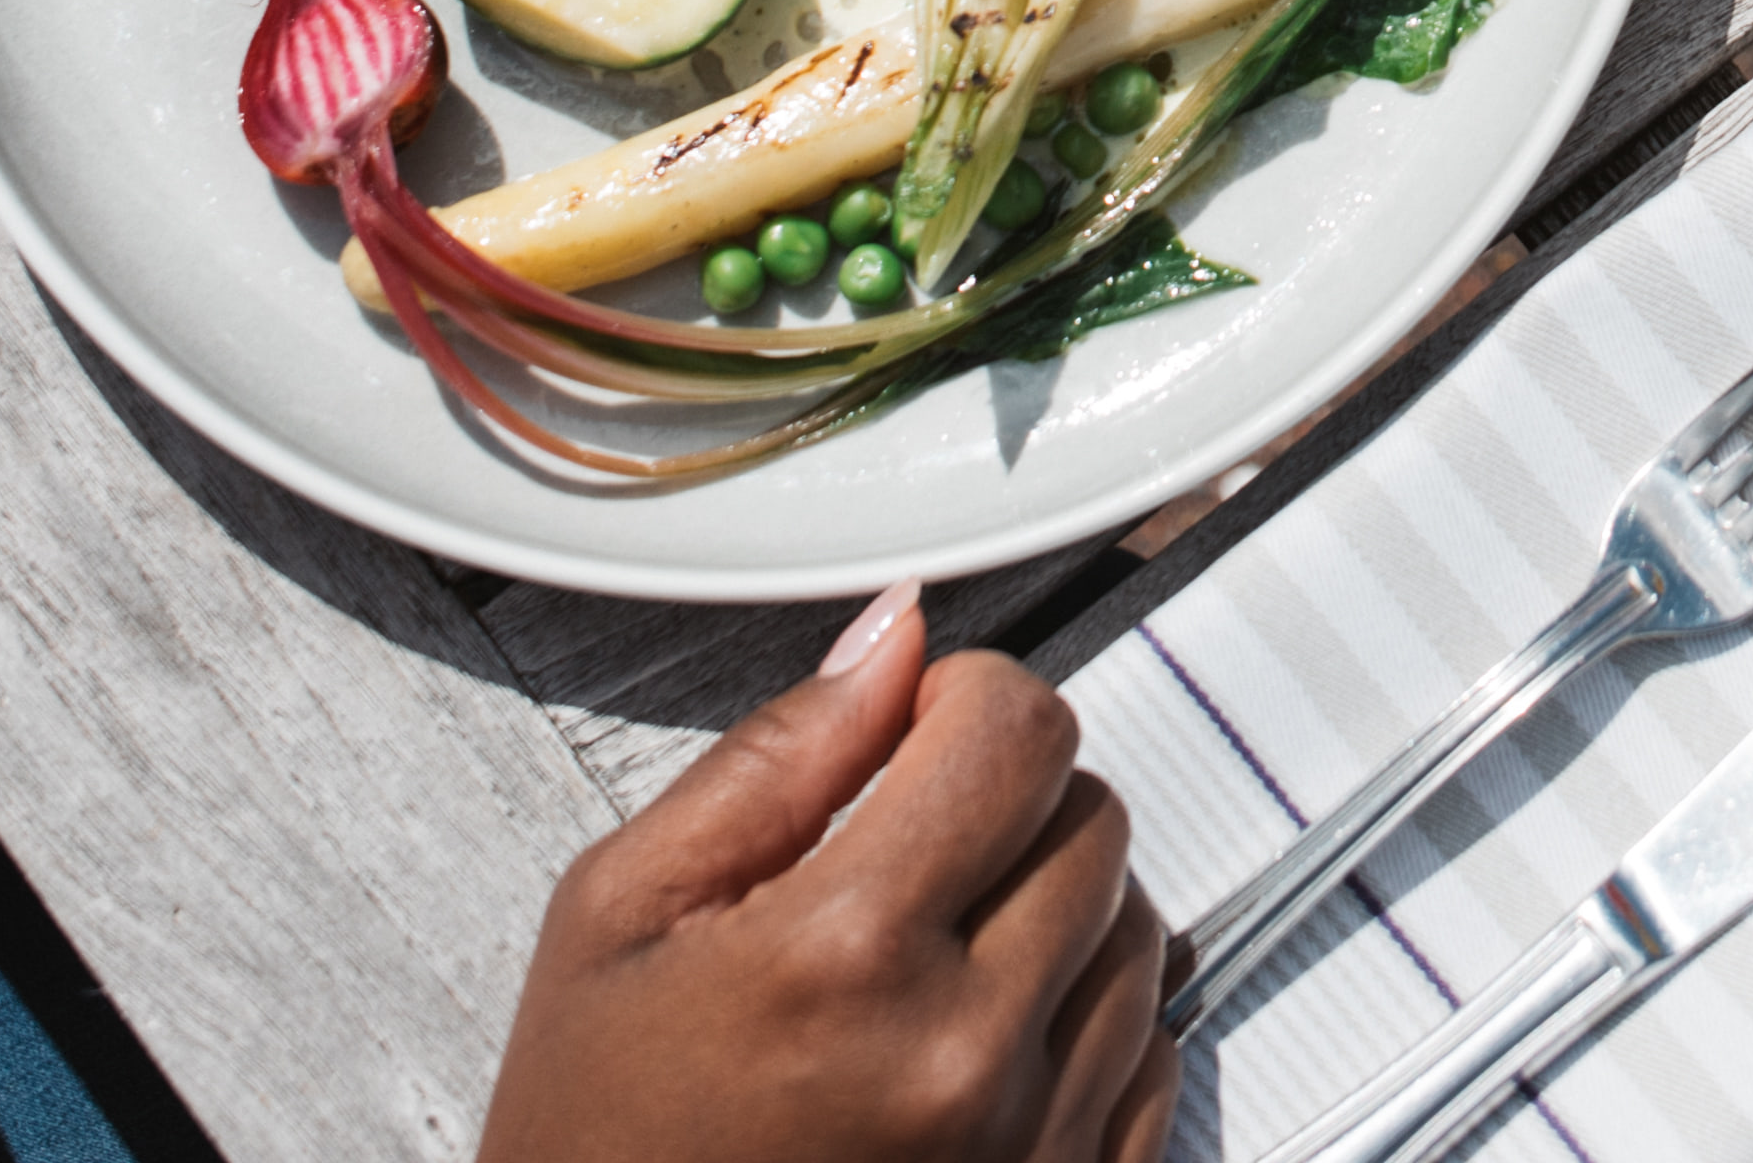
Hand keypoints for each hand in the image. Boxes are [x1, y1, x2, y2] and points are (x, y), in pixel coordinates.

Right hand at [480, 589, 1180, 1162]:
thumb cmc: (598, 1139)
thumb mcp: (620, 917)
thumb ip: (776, 758)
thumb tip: (893, 640)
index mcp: (844, 952)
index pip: (1019, 731)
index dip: (962, 702)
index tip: (914, 733)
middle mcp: (961, 1050)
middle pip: (1092, 817)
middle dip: (1010, 801)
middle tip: (907, 851)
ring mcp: (1027, 1138)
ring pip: (1139, 927)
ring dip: (1054, 908)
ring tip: (932, 955)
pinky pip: (1154, 1051)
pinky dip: (1085, 1018)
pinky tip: (978, 1034)